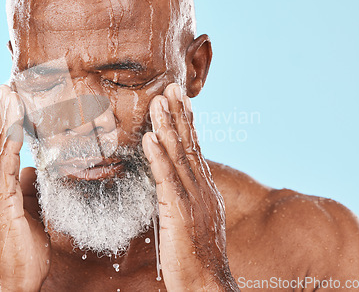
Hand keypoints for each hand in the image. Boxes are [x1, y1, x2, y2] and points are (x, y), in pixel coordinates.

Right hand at [0, 84, 49, 290]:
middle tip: (6, 86)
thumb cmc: (23, 252)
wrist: (12, 283)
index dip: (8, 125)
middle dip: (2, 115)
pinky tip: (13, 128)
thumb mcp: (33, 214)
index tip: (13, 100)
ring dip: (4, 122)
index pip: (4, 150)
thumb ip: (30, 191)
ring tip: (8, 95)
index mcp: (2, 190)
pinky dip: (7, 147)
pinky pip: (3, 170)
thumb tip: (34, 170)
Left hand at [142, 83, 238, 290]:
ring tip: (158, 101)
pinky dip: (158, 157)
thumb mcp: (196, 219)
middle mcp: (202, 188)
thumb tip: (174, 183)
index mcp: (205, 189)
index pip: (195, 149)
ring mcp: (193, 199)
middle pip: (189, 144)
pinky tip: (150, 139)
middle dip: (179, 114)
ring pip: (178, 156)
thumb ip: (186, 197)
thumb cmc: (198, 256)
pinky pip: (167, 180)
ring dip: (167, 126)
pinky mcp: (180, 212)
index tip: (180, 100)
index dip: (187, 123)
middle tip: (171, 87)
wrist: (208, 285)